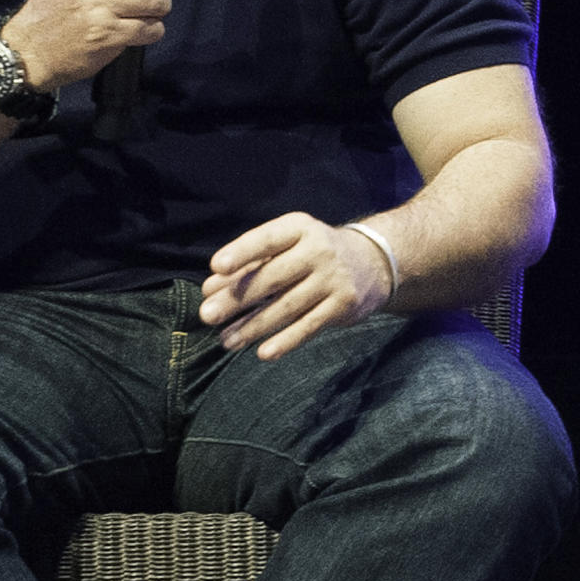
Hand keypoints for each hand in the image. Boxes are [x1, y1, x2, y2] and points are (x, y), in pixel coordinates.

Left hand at [199, 213, 393, 359]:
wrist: (372, 261)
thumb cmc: (312, 251)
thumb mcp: (287, 244)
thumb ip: (250, 263)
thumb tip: (211, 288)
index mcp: (299, 227)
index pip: (266, 239)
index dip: (241, 252)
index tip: (216, 267)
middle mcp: (318, 250)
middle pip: (272, 277)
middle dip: (237, 298)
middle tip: (207, 314)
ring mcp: (333, 278)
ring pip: (286, 307)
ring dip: (253, 326)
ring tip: (226, 340)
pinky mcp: (343, 305)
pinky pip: (309, 327)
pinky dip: (285, 342)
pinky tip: (262, 352)